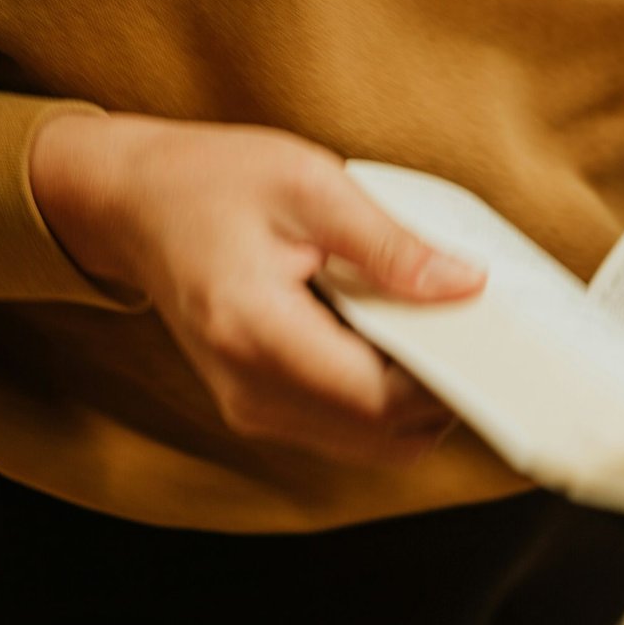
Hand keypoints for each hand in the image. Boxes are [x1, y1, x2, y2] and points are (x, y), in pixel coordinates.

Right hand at [29, 113, 484, 463]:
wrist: (133, 203)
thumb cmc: (214, 181)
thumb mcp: (311, 185)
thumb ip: (391, 245)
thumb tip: (467, 285)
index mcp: (255, 331)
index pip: (376, 398)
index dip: (445, 383)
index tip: (490, 342)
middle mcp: (248, 389)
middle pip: (380, 435)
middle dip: (442, 398)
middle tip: (477, 339)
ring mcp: (249, 408)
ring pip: (368, 443)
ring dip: (415, 404)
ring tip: (439, 337)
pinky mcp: (257, 407)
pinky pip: (344, 428)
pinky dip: (384, 401)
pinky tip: (398, 345)